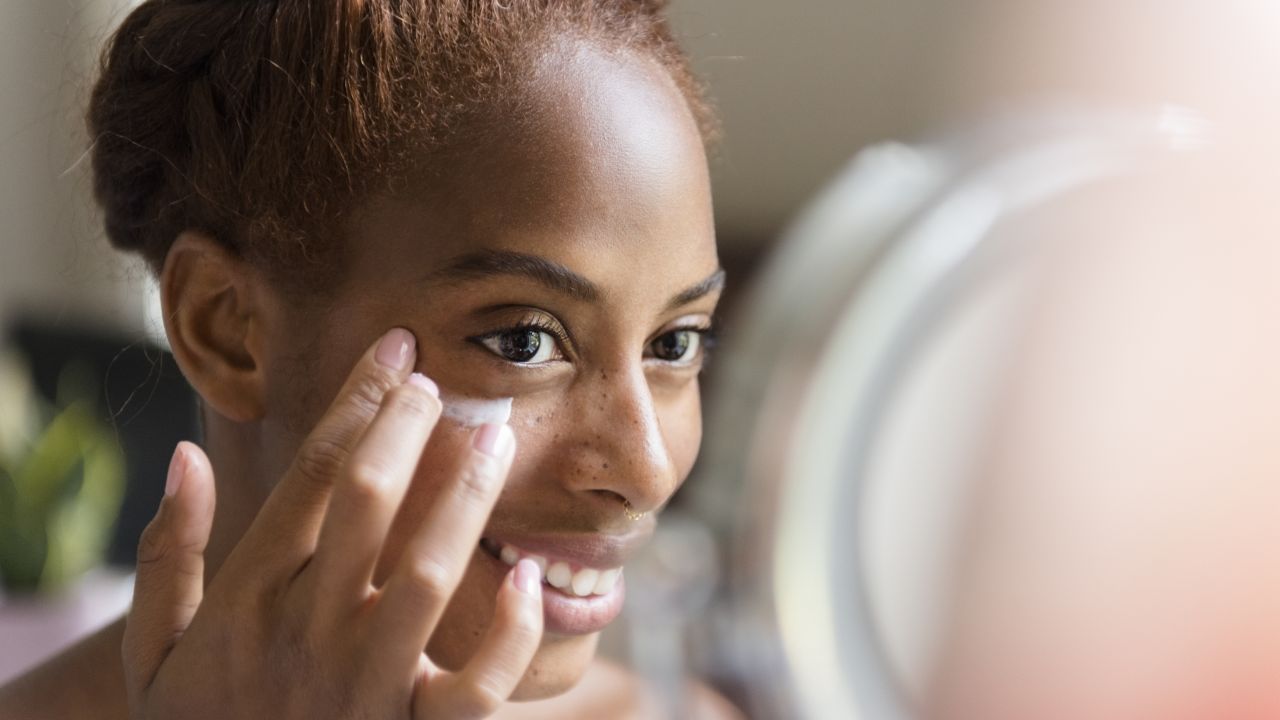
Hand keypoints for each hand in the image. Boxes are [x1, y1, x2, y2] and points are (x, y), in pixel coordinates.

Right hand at [122, 328, 542, 718]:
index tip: (396, 349)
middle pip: (369, 502)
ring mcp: (365, 687)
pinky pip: (474, 688)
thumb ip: (165, 555)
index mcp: (250, 598)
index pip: (315, 475)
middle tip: (442, 382)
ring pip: (428, 578)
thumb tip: (185, 455)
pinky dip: (510, 636)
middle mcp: (307, 632)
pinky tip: (532, 580)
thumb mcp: (152, 650)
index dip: (358, 401)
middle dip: (408, 428)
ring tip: (496, 442)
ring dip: (466, 502)